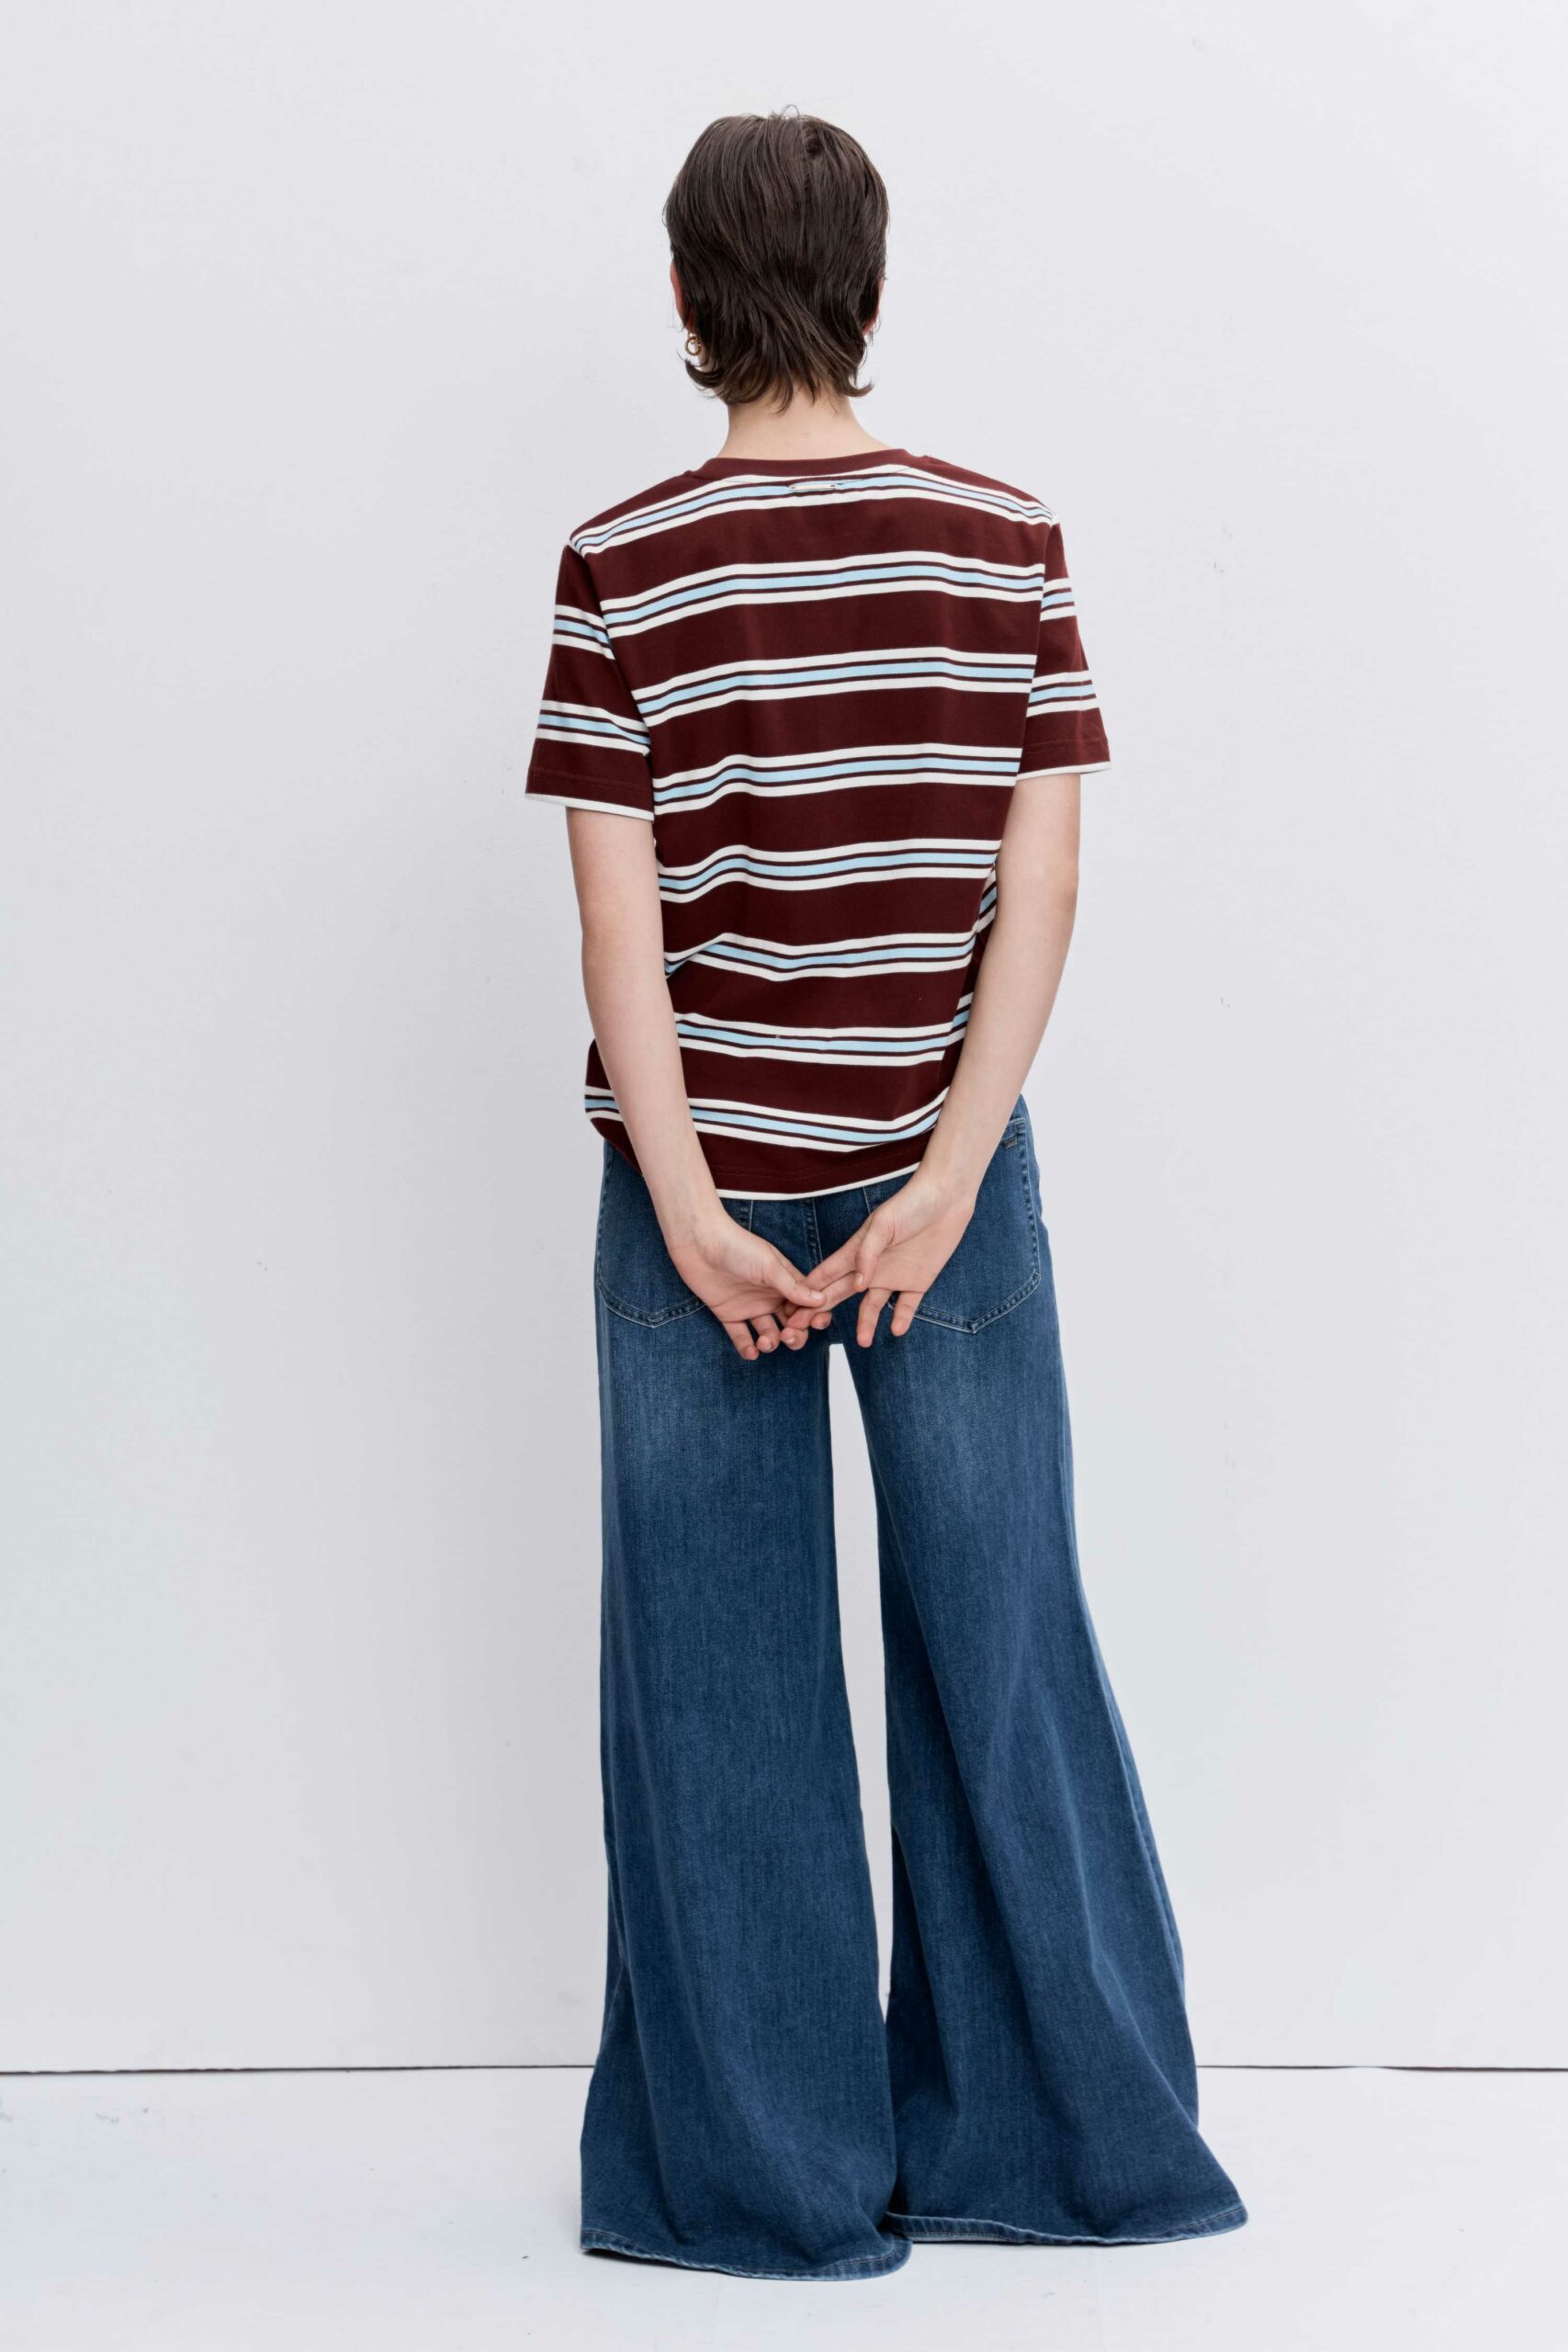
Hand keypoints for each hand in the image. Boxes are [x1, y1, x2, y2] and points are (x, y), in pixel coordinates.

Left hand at [664, 1205, 827, 1359]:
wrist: (700, 1242)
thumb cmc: (737, 1246)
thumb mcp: (770, 1265)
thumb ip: (793, 1285)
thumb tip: (821, 1300)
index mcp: (786, 1282)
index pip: (807, 1306)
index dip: (812, 1317)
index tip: (811, 1323)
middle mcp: (771, 1297)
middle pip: (792, 1325)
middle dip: (795, 1335)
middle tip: (788, 1336)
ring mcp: (750, 1306)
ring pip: (769, 1334)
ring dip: (771, 1343)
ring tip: (765, 1342)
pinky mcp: (728, 1314)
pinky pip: (741, 1336)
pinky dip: (746, 1348)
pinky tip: (751, 1352)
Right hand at [786, 1168, 975, 1346]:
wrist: (946, 1199)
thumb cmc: (910, 1204)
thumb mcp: (882, 1225)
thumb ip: (867, 1254)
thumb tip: (857, 1285)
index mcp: (856, 1251)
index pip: (826, 1275)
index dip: (808, 1292)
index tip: (791, 1311)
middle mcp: (871, 1267)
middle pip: (840, 1294)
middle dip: (821, 1312)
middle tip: (804, 1331)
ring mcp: (894, 1275)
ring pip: (873, 1306)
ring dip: (866, 1323)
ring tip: (862, 1341)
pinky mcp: (918, 1281)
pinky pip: (906, 1305)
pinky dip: (901, 1318)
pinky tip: (896, 1329)